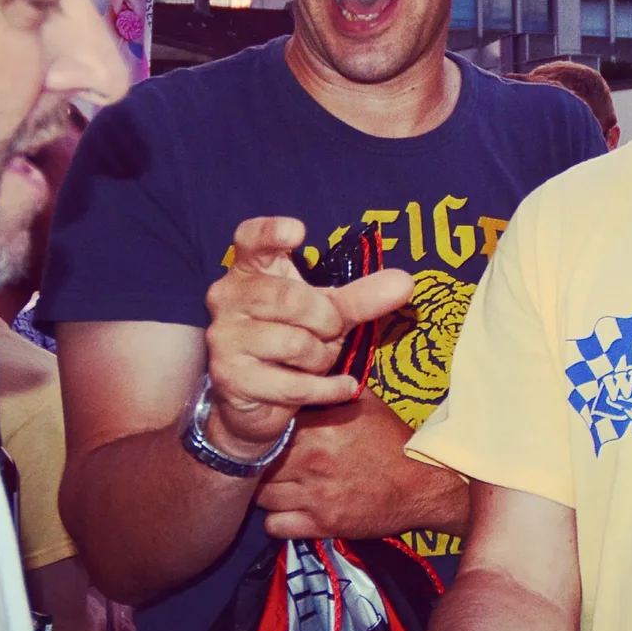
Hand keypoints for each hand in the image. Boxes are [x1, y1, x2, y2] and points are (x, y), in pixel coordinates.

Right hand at [204, 217, 411, 453]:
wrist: (255, 398)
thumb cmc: (292, 338)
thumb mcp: (329, 312)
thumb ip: (362, 296)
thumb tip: (406, 282)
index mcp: (250, 270)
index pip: (251, 238)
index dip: (270, 232)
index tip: (299, 232)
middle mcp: (228, 298)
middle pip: (290, 299)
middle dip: (327, 320)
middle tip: (332, 331)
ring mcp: (225, 337)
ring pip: (295, 344)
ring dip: (321, 357)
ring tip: (318, 359)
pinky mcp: (230, 377)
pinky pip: (293, 384)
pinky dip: (327, 388)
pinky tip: (343, 387)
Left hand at [257, 388, 471, 540]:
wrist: (423, 485)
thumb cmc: (394, 442)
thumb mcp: (366, 404)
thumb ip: (333, 391)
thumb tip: (306, 377)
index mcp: (321, 430)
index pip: (270, 431)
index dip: (267, 433)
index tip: (271, 436)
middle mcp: (313, 463)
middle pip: (260, 464)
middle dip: (263, 462)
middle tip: (272, 462)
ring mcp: (316, 497)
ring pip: (262, 496)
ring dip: (268, 491)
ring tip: (280, 485)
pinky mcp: (322, 525)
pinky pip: (276, 526)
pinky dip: (277, 519)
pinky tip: (289, 509)